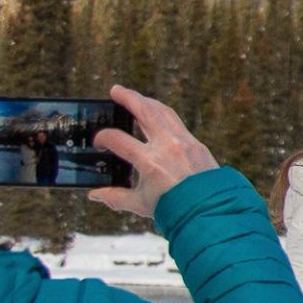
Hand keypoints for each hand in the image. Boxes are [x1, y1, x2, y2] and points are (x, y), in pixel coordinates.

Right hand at [89, 85, 218, 218]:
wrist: (209, 211)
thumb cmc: (174, 209)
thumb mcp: (141, 204)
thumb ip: (115, 197)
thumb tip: (94, 195)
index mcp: (149, 162)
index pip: (119, 140)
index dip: (103, 138)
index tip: (99, 140)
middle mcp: (166, 146)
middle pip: (144, 111)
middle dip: (127, 98)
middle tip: (115, 90)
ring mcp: (183, 142)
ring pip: (162, 111)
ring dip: (146, 101)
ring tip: (134, 97)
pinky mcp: (195, 143)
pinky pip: (175, 121)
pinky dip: (162, 113)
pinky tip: (156, 113)